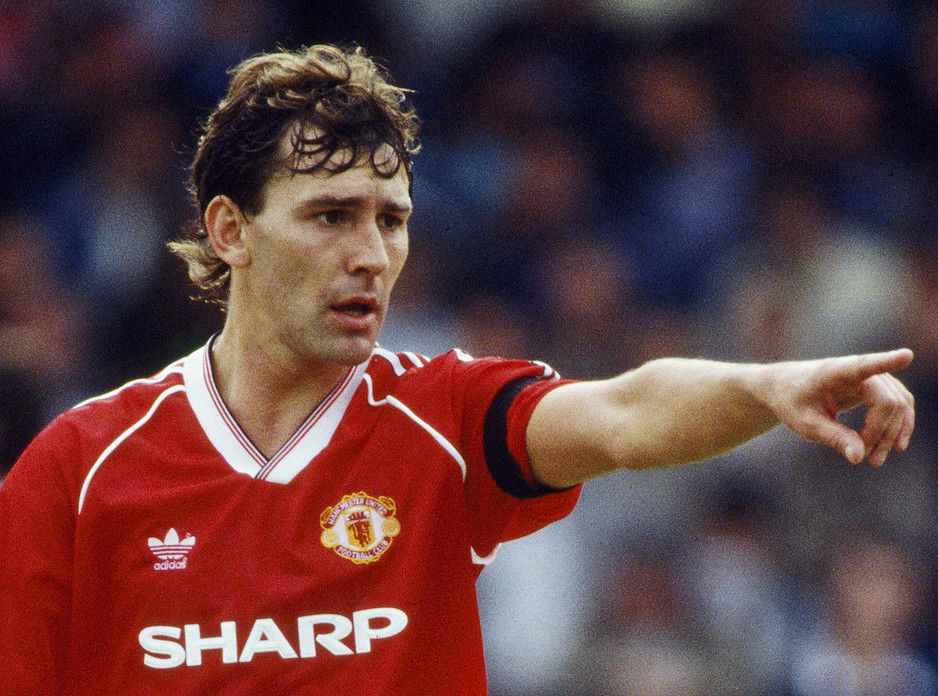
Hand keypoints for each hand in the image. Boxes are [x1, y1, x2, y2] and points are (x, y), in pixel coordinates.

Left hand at [769, 349, 914, 465]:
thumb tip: (859, 457)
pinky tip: (893, 445)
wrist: (785, 387)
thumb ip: (832, 437)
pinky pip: (898, 403)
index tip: (906, 356)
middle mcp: (856, 369)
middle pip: (888, 401)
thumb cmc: (792, 401)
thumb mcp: (805, 423)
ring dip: (893, 432)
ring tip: (876, 460)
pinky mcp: (875, 386)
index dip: (887, 362)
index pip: (864, 366)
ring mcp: (869, 376)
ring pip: (898, 403)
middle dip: (883, 433)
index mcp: (834, 372)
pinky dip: (898, 424)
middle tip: (870, 460)